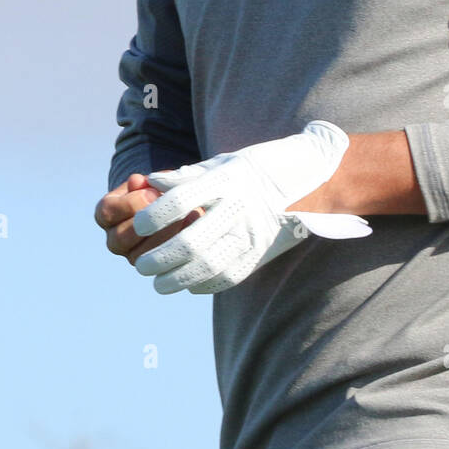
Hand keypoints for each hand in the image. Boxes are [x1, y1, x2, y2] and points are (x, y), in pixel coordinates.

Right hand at [94, 174, 204, 265]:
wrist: (175, 208)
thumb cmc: (160, 189)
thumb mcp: (155, 181)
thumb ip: (148, 181)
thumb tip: (136, 181)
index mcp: (107, 213)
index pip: (108, 211)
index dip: (130, 203)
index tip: (154, 193)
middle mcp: (114, 238)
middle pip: (119, 239)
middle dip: (147, 224)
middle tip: (171, 210)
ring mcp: (132, 256)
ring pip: (139, 256)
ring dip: (163, 238)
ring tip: (185, 220)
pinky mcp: (152, 268)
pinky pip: (160, 266)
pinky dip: (177, 249)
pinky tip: (193, 233)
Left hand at [130, 121, 371, 294]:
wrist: (313, 179)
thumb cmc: (260, 167)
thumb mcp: (224, 162)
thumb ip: (188, 176)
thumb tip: (151, 184)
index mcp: (227, 180)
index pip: (180, 201)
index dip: (152, 216)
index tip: (136, 225)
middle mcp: (239, 207)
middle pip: (191, 241)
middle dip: (160, 258)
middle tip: (141, 265)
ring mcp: (253, 233)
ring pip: (209, 265)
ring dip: (178, 279)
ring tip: (158, 283)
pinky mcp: (262, 252)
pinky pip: (229, 276)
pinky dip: (205, 284)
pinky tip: (189, 285)